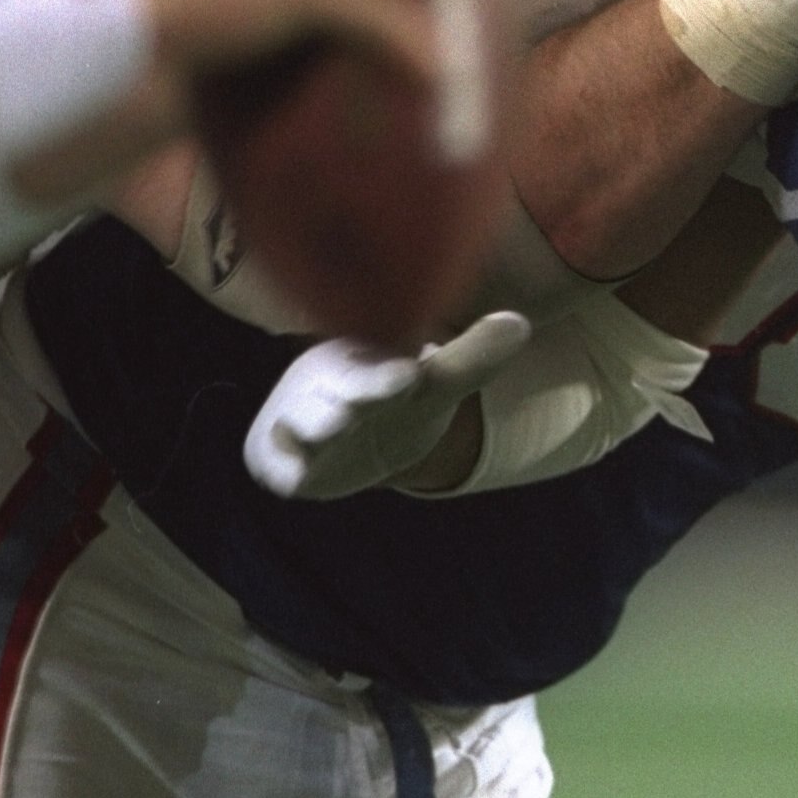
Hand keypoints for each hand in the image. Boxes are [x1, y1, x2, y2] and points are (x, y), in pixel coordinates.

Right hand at [244, 309, 533, 499]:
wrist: (356, 437)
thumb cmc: (396, 397)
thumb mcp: (437, 385)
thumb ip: (472, 358)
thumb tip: (518, 323)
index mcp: (366, 355)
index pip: (376, 362)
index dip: (389, 373)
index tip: (411, 376)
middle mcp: (329, 384)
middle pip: (339, 390)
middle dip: (350, 397)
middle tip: (364, 403)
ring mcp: (305, 422)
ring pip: (305, 423)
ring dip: (312, 426)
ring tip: (318, 430)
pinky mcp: (287, 462)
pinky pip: (279, 466)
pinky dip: (282, 468)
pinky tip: (292, 474)